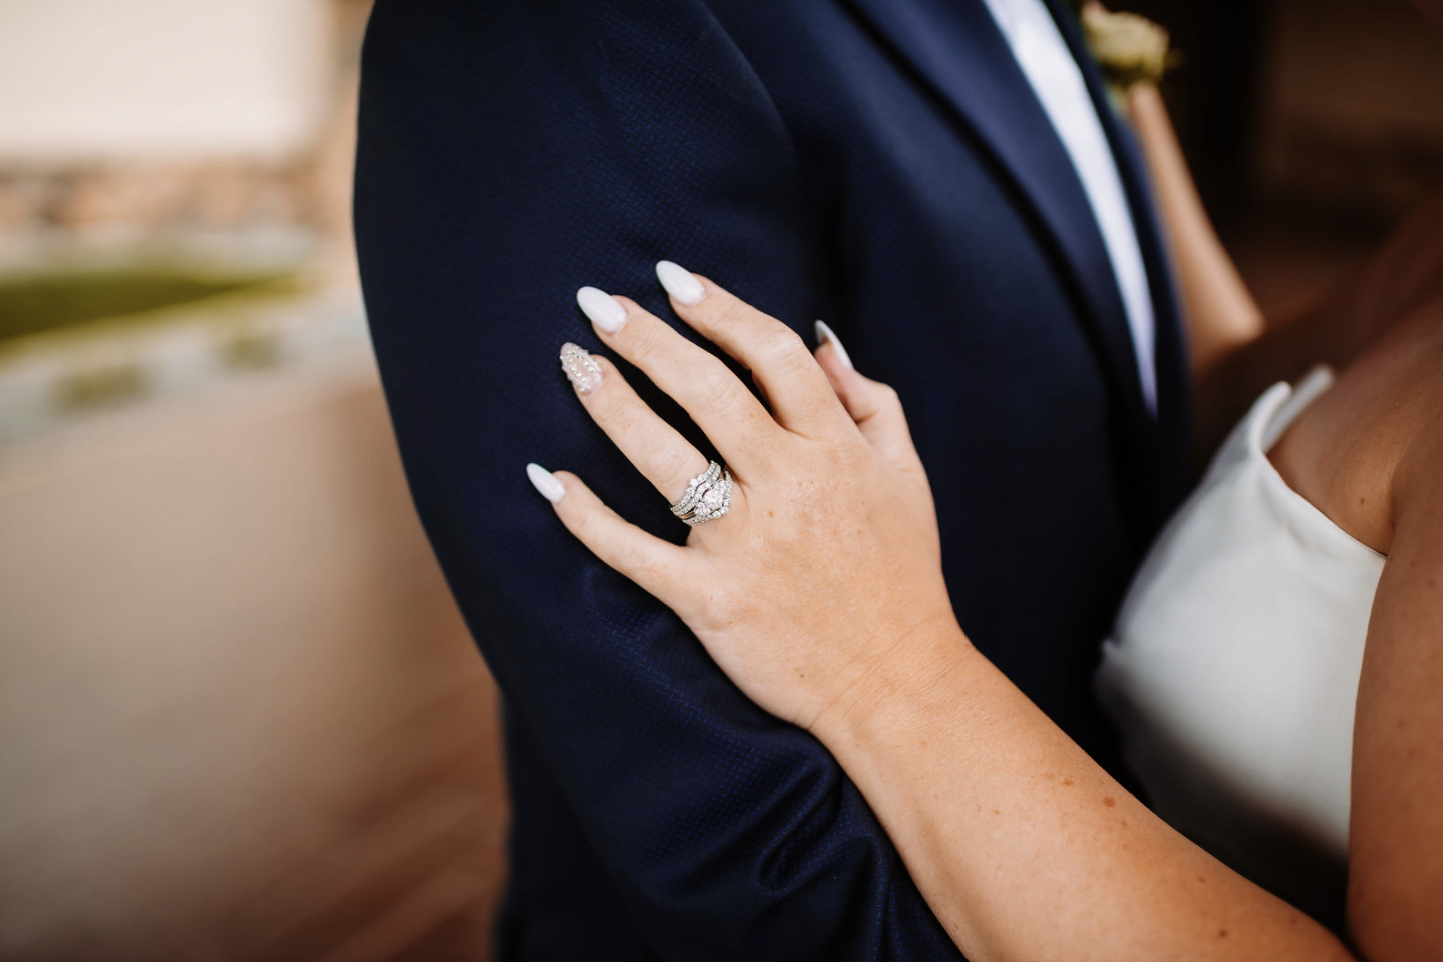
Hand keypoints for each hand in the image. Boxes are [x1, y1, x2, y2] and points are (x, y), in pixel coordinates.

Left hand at [528, 262, 965, 732]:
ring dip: (610, 402)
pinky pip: (632, 551)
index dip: (720, 309)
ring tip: (573, 362)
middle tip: (599, 304)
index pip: (773, 356)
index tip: (673, 279)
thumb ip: (870, 403)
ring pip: (662, 456)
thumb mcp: (908, 478)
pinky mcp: (710, 600)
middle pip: (707, 391)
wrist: (896, 683)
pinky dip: (584, 516)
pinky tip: (546, 479)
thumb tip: (822, 340)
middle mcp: (788, 487)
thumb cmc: (901, 575)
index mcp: (836, 451)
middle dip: (647, 339)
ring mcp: (745, 544)